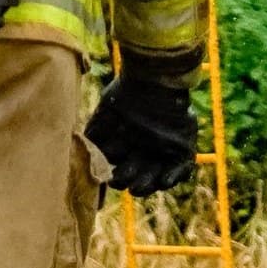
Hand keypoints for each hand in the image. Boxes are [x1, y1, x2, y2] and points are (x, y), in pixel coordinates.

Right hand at [87, 72, 199, 197]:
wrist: (154, 80)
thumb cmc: (125, 96)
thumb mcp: (104, 116)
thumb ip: (93, 138)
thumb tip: (83, 159)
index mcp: (125, 143)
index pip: (119, 168)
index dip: (114, 176)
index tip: (107, 178)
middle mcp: (144, 149)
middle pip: (137, 175)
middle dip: (128, 181)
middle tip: (121, 182)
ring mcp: (164, 151)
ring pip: (157, 177)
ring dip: (148, 185)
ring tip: (138, 187)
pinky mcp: (183, 150)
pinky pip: (182, 170)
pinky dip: (174, 177)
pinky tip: (164, 180)